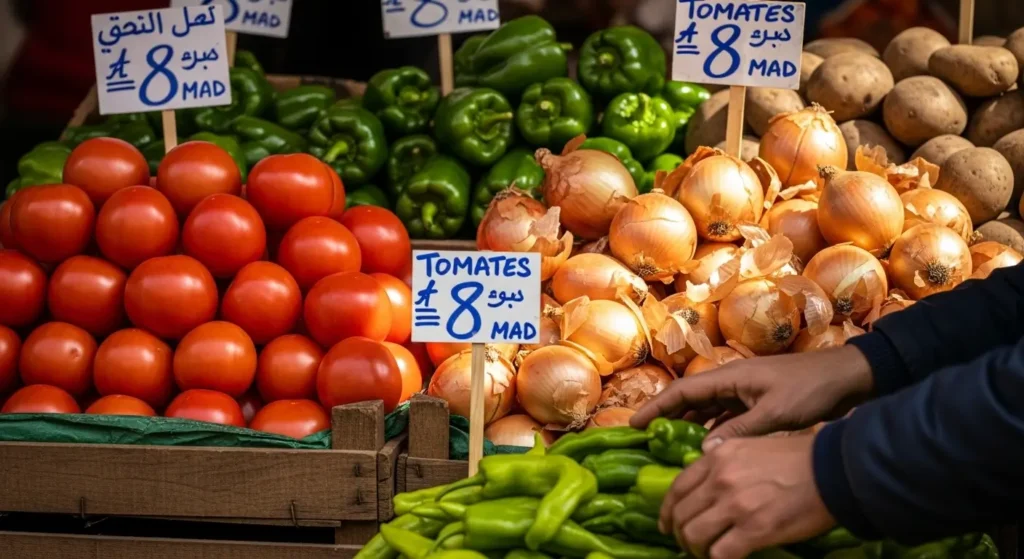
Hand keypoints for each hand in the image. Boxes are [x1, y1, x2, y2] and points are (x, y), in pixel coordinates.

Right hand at [630, 345, 873, 441]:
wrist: (849, 378)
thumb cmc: (812, 389)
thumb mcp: (776, 413)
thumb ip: (741, 432)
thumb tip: (706, 452)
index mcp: (731, 376)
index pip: (683, 391)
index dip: (656, 407)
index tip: (634, 424)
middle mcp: (732, 382)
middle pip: (689, 400)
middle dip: (666, 418)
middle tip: (645, 441)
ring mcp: (745, 393)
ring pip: (707, 411)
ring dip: (689, 428)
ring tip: (670, 450)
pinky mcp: (758, 405)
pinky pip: (726, 419)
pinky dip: (713, 433)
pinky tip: (707, 452)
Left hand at [661, 434, 835, 558]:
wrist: (832, 470)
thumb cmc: (797, 457)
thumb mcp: (750, 446)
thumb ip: (724, 461)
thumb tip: (707, 479)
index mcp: (716, 456)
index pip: (676, 488)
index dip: (667, 511)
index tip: (668, 524)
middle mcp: (719, 479)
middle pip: (680, 515)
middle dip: (680, 535)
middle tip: (688, 545)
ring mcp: (735, 504)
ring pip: (694, 536)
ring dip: (696, 551)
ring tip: (705, 555)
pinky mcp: (754, 529)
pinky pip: (721, 554)